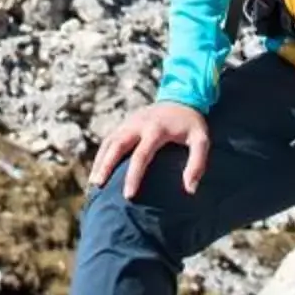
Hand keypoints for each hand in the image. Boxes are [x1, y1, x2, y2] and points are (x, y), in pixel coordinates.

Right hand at [88, 101, 210, 197]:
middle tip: (98, 186)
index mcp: (156, 129)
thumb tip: (190, 189)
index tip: (128, 196)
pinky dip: (101, 155)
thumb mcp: (201, 140)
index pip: (141, 155)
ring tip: (93, 184)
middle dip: (106, 166)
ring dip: (100, 162)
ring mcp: (129, 122)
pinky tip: (98, 171)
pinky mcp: (125, 123)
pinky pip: (109, 140)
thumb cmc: (191, 125)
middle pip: (117, 145)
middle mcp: (138, 124)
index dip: (133, 176)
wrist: (181, 98)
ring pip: (109, 142)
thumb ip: (197, 163)